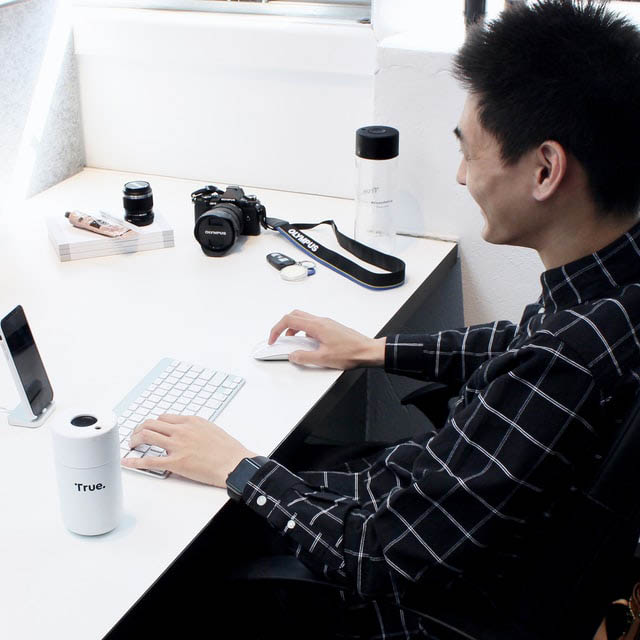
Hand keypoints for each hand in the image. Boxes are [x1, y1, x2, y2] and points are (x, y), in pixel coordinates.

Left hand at [121, 414, 256, 486]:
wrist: (235, 463)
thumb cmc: (228, 449)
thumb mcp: (212, 429)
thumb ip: (196, 428)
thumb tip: (186, 431)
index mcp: (191, 421)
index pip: (164, 417)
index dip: (154, 424)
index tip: (151, 430)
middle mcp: (181, 430)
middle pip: (151, 423)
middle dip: (139, 429)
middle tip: (136, 436)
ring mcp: (177, 445)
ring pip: (146, 435)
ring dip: (135, 439)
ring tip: (132, 445)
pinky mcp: (175, 462)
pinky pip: (149, 460)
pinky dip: (135, 460)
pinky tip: (126, 461)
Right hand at [268, 309, 385, 369]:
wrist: (368, 351)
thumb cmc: (351, 353)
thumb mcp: (323, 359)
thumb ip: (304, 357)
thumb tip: (292, 355)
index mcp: (317, 326)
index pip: (289, 320)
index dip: (277, 329)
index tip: (273, 339)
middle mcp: (321, 321)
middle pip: (295, 315)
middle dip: (283, 326)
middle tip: (279, 338)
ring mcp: (327, 323)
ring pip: (304, 320)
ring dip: (294, 329)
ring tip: (293, 344)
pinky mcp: (331, 328)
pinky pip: (312, 325)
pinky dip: (304, 332)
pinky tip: (308, 345)